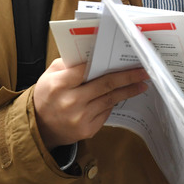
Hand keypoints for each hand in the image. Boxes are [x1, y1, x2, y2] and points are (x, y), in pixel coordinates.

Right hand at [33, 59, 148, 149]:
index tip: (121, 57)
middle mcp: (70, 102)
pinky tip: (124, 94)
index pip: (86, 70)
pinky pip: (106, 112)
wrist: (40, 128)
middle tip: (144, 70)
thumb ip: (69, 63)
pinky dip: (114, 101)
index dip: (105, 63)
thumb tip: (93, 54)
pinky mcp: (87, 130)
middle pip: (105, 85)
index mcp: (59, 85)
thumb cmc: (47, 94)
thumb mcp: (50, 74)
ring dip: (128, 91)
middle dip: (127, 77)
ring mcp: (80, 118)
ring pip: (110, 99)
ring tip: (142, 83)